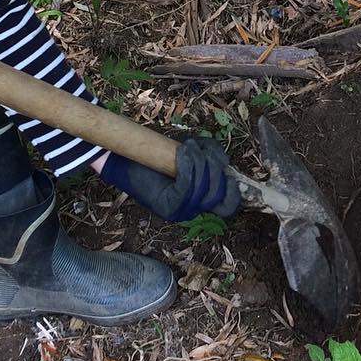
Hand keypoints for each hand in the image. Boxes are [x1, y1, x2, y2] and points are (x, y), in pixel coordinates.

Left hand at [100, 137, 240, 221]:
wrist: (127, 160)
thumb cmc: (159, 155)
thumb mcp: (192, 152)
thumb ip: (211, 154)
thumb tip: (225, 162)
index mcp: (201, 200)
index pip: (229, 206)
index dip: (233, 189)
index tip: (225, 167)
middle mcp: (192, 211)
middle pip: (218, 193)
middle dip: (213, 166)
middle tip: (198, 149)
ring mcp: (179, 212)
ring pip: (203, 190)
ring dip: (199, 162)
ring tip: (187, 147)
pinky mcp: (166, 207)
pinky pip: (186, 187)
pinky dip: (187, 166)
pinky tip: (180, 153)